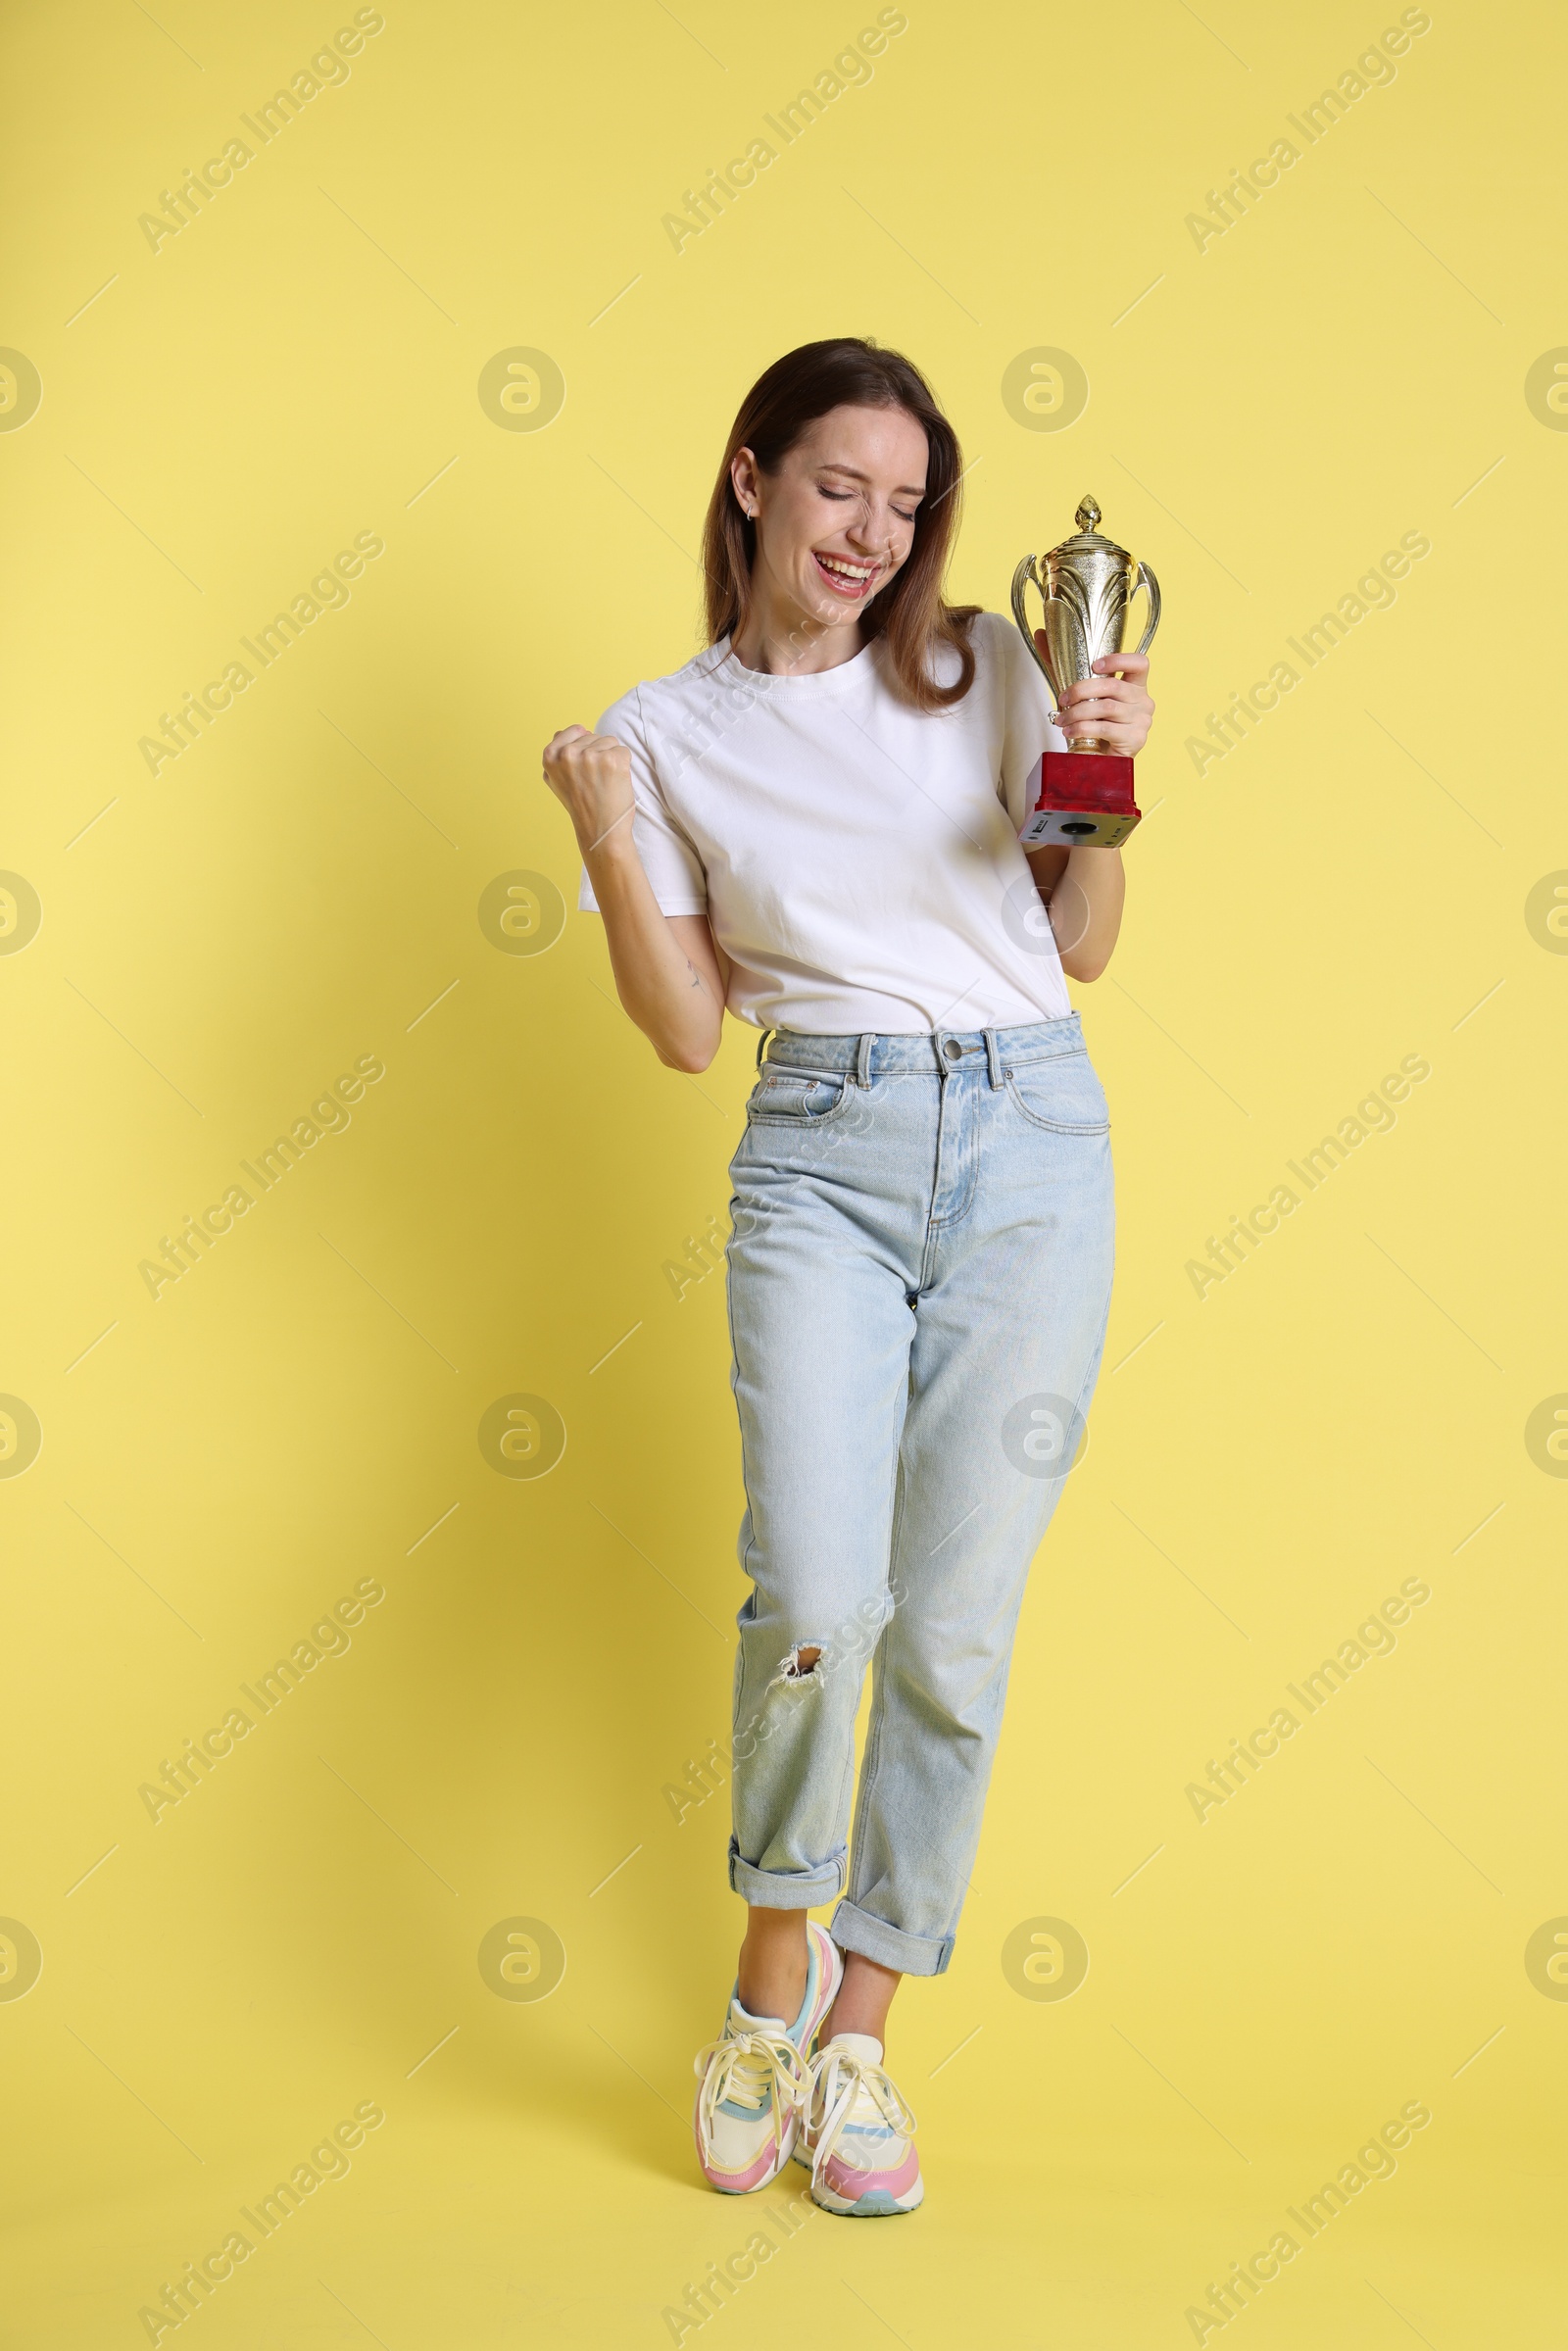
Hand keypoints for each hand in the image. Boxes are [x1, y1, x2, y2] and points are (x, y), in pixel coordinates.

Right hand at [542, 725, 633, 857]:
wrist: (600, 831)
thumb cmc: (581, 805)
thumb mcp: (556, 780)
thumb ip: (556, 755)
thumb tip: (559, 732)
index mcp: (550, 755)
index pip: (576, 730)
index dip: (584, 747)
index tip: (583, 770)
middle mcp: (568, 754)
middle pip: (594, 735)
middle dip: (597, 754)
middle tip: (593, 781)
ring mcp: (590, 756)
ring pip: (610, 741)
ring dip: (611, 759)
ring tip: (603, 782)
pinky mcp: (612, 761)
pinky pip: (623, 751)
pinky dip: (624, 766)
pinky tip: (614, 783)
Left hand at [1041, 644, 1154, 755]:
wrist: (1100, 761)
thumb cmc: (1094, 725)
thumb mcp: (1079, 693)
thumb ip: (1061, 665)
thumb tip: (1041, 635)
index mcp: (1136, 686)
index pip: (1140, 663)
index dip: (1119, 660)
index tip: (1094, 665)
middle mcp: (1144, 701)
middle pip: (1113, 686)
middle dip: (1081, 690)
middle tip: (1062, 699)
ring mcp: (1142, 720)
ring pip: (1106, 707)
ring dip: (1077, 713)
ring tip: (1061, 720)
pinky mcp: (1135, 739)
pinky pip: (1105, 728)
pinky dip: (1082, 728)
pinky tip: (1070, 732)